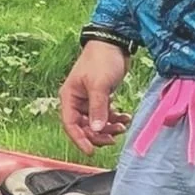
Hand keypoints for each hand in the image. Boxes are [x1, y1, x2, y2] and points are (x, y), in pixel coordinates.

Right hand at [60, 37, 130, 153]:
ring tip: (123, 125)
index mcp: (69, 97)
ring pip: (96, 123)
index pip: (70, 124)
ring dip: (109, 127)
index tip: (91, 151)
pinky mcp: (101, 98)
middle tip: (114, 136)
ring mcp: (89, 100)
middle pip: (84, 127)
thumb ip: (98, 108)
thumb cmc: (102, 60)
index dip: (80, 139)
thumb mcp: (99, 84)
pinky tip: (125, 118)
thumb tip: (96, 129)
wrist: (114, 43)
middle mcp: (77, 100)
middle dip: (99, 134)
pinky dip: (115, 119)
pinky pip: (105, 115)